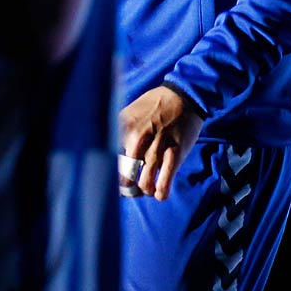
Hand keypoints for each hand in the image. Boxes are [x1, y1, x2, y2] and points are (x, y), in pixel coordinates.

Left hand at [119, 86, 205, 200]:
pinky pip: (165, 181)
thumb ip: (118, 133)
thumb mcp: (129, 114)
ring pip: (145, 183)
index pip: (108, 160)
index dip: (111, 175)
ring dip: (145, 190)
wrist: (182, 96)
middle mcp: (136, 138)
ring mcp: (156, 147)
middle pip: (125, 176)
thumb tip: (108, 157)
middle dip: (128, 187)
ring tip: (146, 188)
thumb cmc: (153, 107)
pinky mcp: (175, 153)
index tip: (114, 180)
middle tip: (131, 188)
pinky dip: (161, 192)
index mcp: (122, 128)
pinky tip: (159, 194)